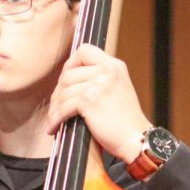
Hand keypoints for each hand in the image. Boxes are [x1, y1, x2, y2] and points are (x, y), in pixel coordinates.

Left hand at [45, 44, 151, 162]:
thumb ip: (100, 77)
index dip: (71, 63)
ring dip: (55, 107)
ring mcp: (98, 85)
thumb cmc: (125, 120)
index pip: (84, 50)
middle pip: (68, 74)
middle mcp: (107, 71)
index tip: (66, 79)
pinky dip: (55, 119)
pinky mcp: (89, 101)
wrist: (135, 139)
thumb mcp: (118, 87)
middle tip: (57, 105)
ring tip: (54, 118)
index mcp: (114, 65)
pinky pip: (63, 107)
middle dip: (58, 92)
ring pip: (63, 91)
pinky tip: (53, 127)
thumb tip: (70, 77)